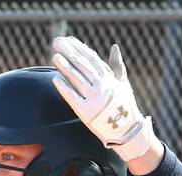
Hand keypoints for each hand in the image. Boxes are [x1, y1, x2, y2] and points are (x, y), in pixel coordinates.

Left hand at [51, 37, 155, 161]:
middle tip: (56, 42)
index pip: (92, 58)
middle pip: (83, 65)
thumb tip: (114, 47)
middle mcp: (102, 86)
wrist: (127, 130)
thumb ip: (116, 65)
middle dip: (69, 52)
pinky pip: (73, 97)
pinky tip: (56, 79)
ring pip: (77, 79)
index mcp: (109, 78)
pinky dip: (64, 88)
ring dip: (65, 67)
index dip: (79, 48)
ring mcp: (94, 99)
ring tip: (55, 57)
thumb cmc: (124, 105)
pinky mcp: (86, 112)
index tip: (68, 40)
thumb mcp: (122, 83)